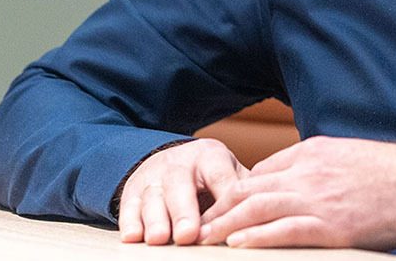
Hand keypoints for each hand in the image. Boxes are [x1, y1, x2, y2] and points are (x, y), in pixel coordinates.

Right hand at [118, 138, 247, 244]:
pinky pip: (128, 206)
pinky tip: (133, 237)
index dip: (223, 196)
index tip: (228, 219)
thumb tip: (267, 211)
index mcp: (211, 156)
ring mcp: (153, 176)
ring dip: (155, 219)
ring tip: (159, 239)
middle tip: (187, 235)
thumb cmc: (211, 175)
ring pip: (152, 196)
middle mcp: (179, 163)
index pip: (219, 175)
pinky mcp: (132, 191)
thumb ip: (245, 190)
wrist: (174, 161)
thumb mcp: (231, 173)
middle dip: (183, 211)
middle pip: (180, 184)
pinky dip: (129, 222)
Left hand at [198, 136, 395, 248]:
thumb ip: (321, 167)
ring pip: (258, 209)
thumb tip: (300, 183)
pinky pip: (284, 230)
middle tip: (194, 226)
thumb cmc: (395, 173)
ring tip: (202, 239)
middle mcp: (310, 171)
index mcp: (315, 152)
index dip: (234, 191)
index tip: (216, 208)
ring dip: (224, 225)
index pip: (262, 172)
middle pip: (250, 189)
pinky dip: (256, 237)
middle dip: (218, 209)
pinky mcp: (332, 225)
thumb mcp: (350, 157)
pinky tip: (237, 244)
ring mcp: (319, 197)